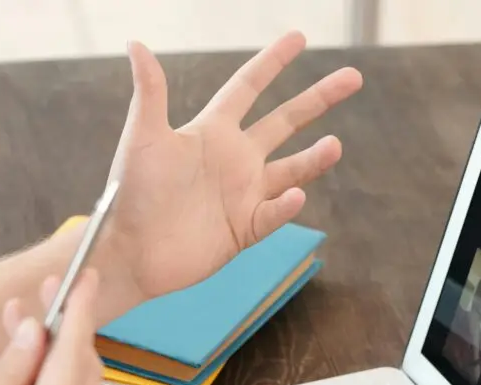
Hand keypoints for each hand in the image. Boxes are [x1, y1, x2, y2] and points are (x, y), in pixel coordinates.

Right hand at [0, 271, 102, 384]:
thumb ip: (8, 371)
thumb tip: (32, 333)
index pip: (75, 352)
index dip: (78, 309)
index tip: (83, 277)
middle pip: (80, 373)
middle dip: (59, 332)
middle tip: (37, 296)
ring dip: (45, 362)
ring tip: (10, 329)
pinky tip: (6, 375)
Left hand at [98, 31, 363, 302]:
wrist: (127, 252)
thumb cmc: (130, 193)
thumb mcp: (141, 138)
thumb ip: (150, 92)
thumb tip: (135, 44)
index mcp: (211, 132)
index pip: (248, 87)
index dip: (272, 62)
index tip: (299, 37)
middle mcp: (233, 159)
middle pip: (284, 122)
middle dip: (317, 99)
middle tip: (353, 76)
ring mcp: (242, 195)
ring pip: (291, 170)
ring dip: (314, 158)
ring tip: (335, 144)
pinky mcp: (243, 229)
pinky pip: (273, 214)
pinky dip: (285, 207)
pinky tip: (295, 196)